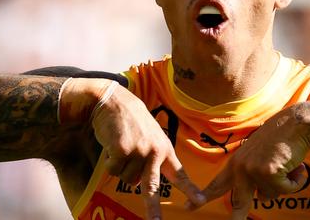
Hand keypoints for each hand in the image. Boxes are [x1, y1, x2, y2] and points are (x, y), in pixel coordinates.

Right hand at [66, 79, 205, 218]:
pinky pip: (113, 170)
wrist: (113, 102)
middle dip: (153, 209)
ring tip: (122, 147)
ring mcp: (139, 151)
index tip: (200, 202)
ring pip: (127, 179)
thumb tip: (143, 183)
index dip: (190, 189)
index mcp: (164, 148)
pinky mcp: (122, 150)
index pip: (179, 173)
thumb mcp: (150, 135)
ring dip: (121, 167)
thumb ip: (152, 156)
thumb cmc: (131, 120)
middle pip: (152, 187)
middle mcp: (154, 151)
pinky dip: (109, 162)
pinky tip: (113, 145)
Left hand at [186, 103, 309, 219]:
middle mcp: (241, 167)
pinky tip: (295, 164)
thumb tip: (258, 196)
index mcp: (236, 162)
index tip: (188, 207)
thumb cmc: (281, 138)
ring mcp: (253, 170)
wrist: (296, 123)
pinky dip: (295, 180)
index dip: (204, 198)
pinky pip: (286, 189)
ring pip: (270, 195)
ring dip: (284, 184)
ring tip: (287, 163)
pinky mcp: (268, 173)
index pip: (217, 184)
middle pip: (238, 203)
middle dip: (237, 219)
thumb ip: (252, 174)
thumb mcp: (259, 155)